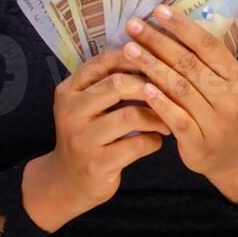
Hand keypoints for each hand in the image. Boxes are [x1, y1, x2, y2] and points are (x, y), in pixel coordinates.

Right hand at [22, 48, 171, 231]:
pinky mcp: (96, 164)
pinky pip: (136, 144)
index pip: (103, 63)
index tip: (157, 61)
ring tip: (168, 119)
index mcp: (67, 91)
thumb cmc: (87, 136)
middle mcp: (70, 112)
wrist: (68, 182)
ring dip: (156, 116)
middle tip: (170, 92)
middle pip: (118, 85)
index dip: (134, 58)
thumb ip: (106, 84)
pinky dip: (153, 141)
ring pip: (130, 115)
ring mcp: (81, 139)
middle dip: (149, 87)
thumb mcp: (85, 106)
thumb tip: (149, 55)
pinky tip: (157, 140)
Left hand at [119, 3, 237, 203]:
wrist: (236, 158)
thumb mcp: (225, 86)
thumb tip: (168, 26)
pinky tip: (142, 87)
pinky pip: (177, 118)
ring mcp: (216, 122)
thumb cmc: (222, 113)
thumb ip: (203, 62)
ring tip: (128, 50)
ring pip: (180, 88)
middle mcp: (230, 98)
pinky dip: (159, 101)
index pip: (208, 45)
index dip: (182, 26)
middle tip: (133, 25)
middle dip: (158, 41)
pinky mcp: (200, 143)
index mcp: (237, 78)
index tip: (158, 10)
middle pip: (189, 64)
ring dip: (151, 66)